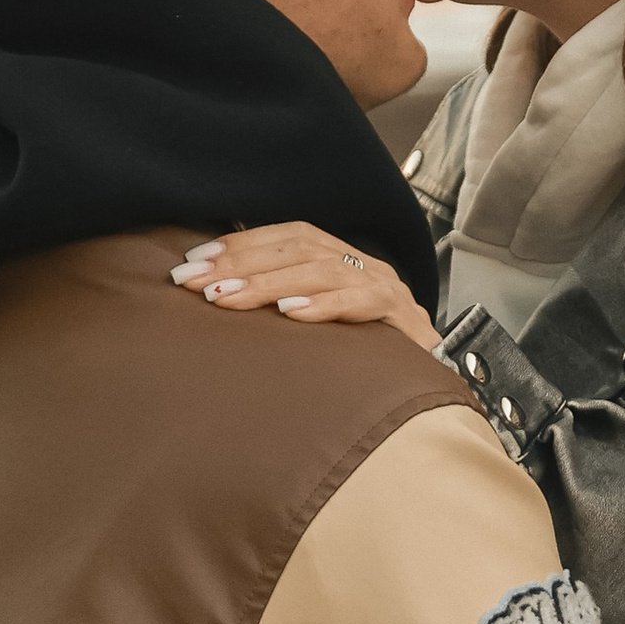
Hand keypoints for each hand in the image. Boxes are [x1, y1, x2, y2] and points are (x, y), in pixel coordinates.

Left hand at [168, 223, 440, 355]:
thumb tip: (217, 289)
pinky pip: (364, 301)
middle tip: (194, 282)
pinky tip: (290, 314)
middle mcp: (363, 265)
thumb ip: (281, 301)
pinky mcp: (404, 318)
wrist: (431, 387)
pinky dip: (325, 305)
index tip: (193, 261)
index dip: (239, 244)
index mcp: (341, 259)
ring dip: (269, 283)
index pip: (287, 237)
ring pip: (324, 270)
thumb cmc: (365, 356)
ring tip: (226, 299)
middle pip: (299, 249)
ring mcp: (386, 288)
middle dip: (241, 264)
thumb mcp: (319, 322)